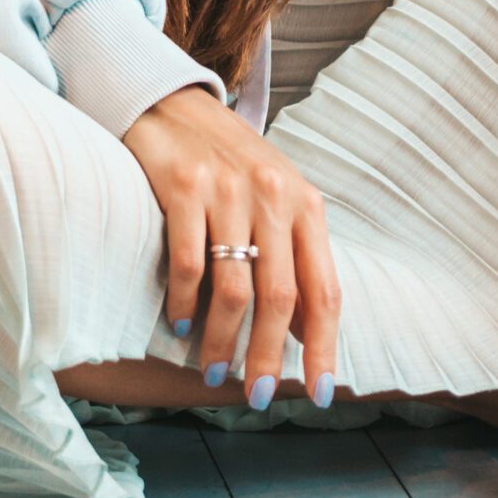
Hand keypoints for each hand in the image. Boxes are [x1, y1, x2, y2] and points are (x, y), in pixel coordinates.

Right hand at [120, 83, 339, 409]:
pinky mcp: (185, 186)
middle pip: (280, 296)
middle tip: (256, 395)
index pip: (324, 290)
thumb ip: (293, 258)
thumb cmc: (228, 162)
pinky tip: (179, 323)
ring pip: (235, 286)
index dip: (324, 347)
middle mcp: (273, 197)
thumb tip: (303, 333)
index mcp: (305, 205)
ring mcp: (229, 191)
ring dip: (223, 339)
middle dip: (268, 355)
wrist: (173, 102)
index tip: (318, 392)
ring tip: (215, 369)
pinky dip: (185, 302)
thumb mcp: (274, 200)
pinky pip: (189, 262)